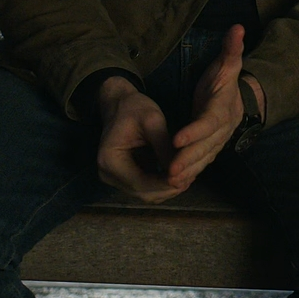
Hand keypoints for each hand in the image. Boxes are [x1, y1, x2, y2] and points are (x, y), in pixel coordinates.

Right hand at [96, 78, 181, 202]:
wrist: (119, 103)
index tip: (186, 178)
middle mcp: (107, 174)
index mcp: (110, 160)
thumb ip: (164, 147)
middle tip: (190, 179)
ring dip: (166, 189)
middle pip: (142, 193)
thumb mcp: (152, 121)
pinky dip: (161, 184)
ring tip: (188, 178)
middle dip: (167, 188)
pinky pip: (144, 187)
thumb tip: (181, 170)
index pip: (140, 182)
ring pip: (145, 194)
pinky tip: (178, 176)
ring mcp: (114, 177)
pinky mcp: (123, 176)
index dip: (164, 184)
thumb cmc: (134, 107)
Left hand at [166, 25, 248, 191]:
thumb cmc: (225, 80)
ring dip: (187, 171)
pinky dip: (188, 174)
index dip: (195, 131)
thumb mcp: (228, 63)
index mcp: (223, 109)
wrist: (240, 99)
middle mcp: (222, 129)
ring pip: (202, 159)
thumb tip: (236, 28)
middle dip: (188, 159)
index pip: (209, 122)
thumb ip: (231, 49)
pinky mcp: (210, 150)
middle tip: (170, 171)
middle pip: (205, 146)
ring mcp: (217, 142)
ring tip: (169, 181)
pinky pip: (199, 164)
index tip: (177, 139)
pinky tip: (172, 183)